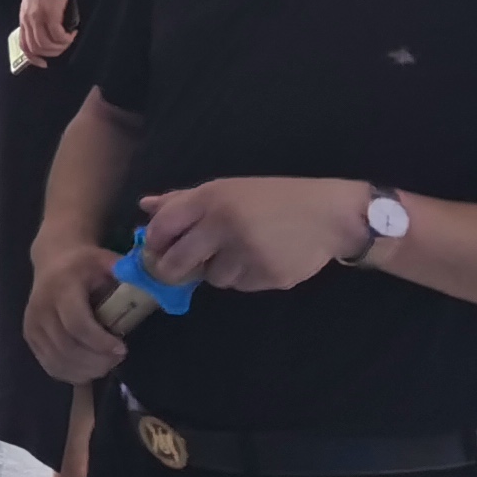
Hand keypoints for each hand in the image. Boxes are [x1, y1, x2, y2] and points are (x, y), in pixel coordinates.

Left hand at [16, 0, 76, 65]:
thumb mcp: (37, 4)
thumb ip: (38, 20)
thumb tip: (48, 37)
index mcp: (24, 17)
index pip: (24, 45)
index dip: (33, 58)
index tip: (44, 63)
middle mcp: (27, 18)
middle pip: (36, 47)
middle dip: (53, 53)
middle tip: (64, 46)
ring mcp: (37, 15)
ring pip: (46, 44)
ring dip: (60, 46)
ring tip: (69, 38)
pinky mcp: (50, 11)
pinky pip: (57, 34)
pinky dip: (66, 38)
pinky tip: (73, 31)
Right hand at [26, 227, 132, 382]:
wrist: (53, 261)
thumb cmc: (86, 265)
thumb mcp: (106, 261)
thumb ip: (128, 275)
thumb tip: (158, 287)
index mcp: (61, 288)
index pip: (77, 324)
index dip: (101, 342)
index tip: (123, 348)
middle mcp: (41, 308)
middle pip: (68, 347)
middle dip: (98, 360)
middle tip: (118, 358)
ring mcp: (32, 325)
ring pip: (59, 361)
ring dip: (87, 370)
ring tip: (106, 363)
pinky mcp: (30, 337)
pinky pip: (50, 366)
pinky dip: (72, 373)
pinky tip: (89, 367)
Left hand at [135, 179, 374, 294]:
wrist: (330, 216)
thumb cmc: (274, 199)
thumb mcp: (227, 189)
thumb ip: (183, 200)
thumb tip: (145, 206)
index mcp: (211, 199)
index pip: (162, 228)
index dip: (154, 244)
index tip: (157, 251)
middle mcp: (224, 226)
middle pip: (176, 264)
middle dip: (173, 271)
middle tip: (182, 268)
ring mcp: (247, 253)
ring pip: (211, 278)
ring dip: (219, 270)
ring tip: (242, 251)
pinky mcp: (267, 277)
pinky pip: (240, 286)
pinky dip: (245, 277)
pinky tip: (262, 259)